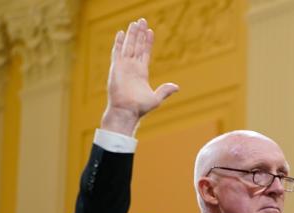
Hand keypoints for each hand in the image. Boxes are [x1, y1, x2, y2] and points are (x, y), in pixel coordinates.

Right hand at [100, 18, 178, 135]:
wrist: (127, 111)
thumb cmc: (140, 108)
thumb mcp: (156, 98)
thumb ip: (165, 90)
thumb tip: (177, 87)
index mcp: (141, 73)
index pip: (145, 53)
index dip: (148, 42)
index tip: (150, 31)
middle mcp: (132, 67)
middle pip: (137, 46)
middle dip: (139, 34)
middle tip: (142, 21)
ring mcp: (124, 66)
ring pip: (129, 46)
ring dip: (132, 34)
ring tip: (134, 22)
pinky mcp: (116, 68)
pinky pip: (117, 52)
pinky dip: (119, 42)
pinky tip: (121, 33)